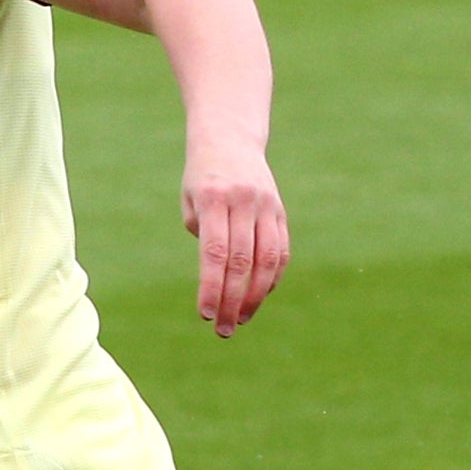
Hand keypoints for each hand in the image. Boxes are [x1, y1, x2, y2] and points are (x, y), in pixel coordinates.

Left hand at [181, 139, 287, 336]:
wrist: (230, 139)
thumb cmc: (201, 177)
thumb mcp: (190, 199)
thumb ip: (201, 233)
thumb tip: (218, 273)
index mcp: (214, 199)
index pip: (214, 253)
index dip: (211, 286)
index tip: (205, 314)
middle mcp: (244, 202)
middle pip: (241, 261)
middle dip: (231, 300)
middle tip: (223, 330)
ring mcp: (267, 206)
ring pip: (267, 259)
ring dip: (255, 295)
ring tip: (240, 319)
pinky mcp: (280, 212)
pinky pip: (280, 251)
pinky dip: (271, 278)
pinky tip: (258, 298)